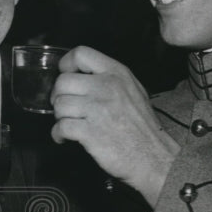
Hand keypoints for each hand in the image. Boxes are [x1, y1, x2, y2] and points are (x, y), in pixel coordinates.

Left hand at [50, 46, 179, 206]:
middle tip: (65, 107)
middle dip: (58, 96)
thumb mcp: (134, 91)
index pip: (81, 54)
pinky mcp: (90, 132)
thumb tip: (81, 75)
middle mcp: (107, 87)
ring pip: (59, 105)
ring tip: (69, 124)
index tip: (65, 76)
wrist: (154, 157)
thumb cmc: (142, 127)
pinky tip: (65, 138)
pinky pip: (60, 127)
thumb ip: (110, 78)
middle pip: (62, 81)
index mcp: (117, 74)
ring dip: (59, 117)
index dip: (66, 64)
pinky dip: (58, 134)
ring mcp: (98, 109)